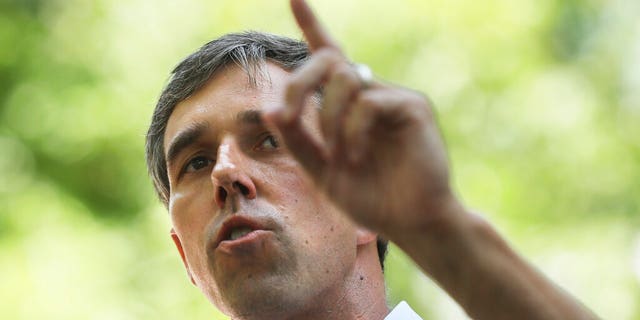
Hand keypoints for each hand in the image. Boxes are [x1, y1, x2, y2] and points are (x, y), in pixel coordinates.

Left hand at [265, 0, 457, 235]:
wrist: (411, 223)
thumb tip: (271, 109)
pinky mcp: (412, 106)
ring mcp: (392, 96)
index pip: (329, 55)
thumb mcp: (321, 171)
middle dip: (298, 84)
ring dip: (328, 120)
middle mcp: (369, 93)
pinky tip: (358, 158)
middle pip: (327, 59)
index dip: (312, 25)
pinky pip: (367, 103)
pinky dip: (352, 132)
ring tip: (340, 157)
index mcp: (348, 105)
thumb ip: (298, 141)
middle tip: (287, 117)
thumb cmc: (370, 198)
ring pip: (344, 78)